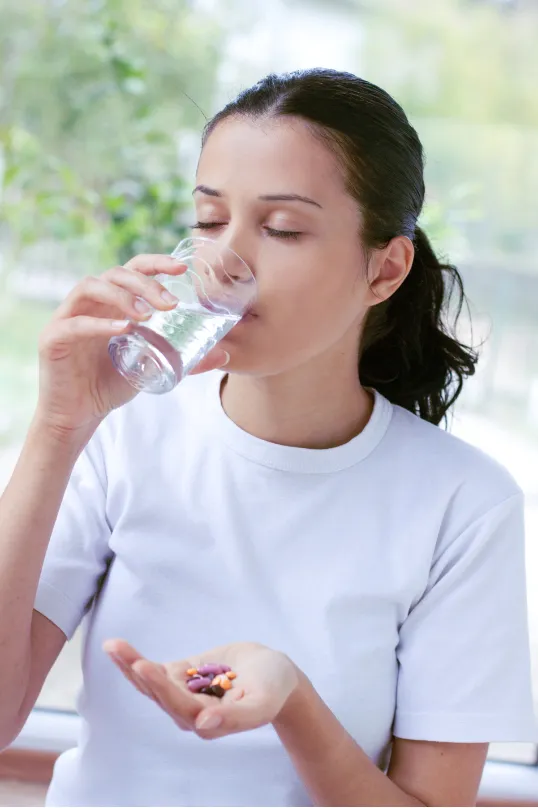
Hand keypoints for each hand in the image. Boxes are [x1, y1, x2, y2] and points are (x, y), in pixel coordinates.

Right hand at [36, 254, 229, 435]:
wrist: (79, 415)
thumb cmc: (112, 385)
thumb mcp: (154, 367)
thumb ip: (185, 359)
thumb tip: (225, 355)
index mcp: (112, 302)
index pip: (133, 269)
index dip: (156, 263)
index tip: (182, 269)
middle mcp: (90, 303)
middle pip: (115, 273)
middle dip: (145, 283)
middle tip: (170, 304)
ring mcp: (68, 317)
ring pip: (90, 286)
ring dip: (122, 297)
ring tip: (146, 315)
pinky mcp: (53, 338)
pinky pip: (75, 323)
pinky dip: (99, 324)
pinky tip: (122, 330)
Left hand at [103, 639, 299, 739]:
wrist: (274, 673)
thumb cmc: (272, 688)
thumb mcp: (262, 703)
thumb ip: (235, 718)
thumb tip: (202, 726)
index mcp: (209, 723)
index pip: (180, 706)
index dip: (162, 688)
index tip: (145, 666)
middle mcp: (190, 713)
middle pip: (159, 694)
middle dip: (139, 672)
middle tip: (120, 650)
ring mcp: (184, 693)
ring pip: (151, 683)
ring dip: (131, 665)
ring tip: (113, 646)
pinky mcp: (181, 676)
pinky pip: (156, 670)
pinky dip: (135, 661)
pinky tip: (118, 649)